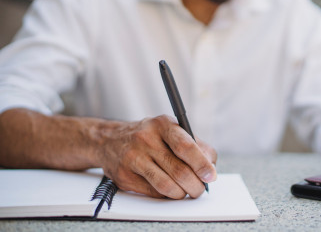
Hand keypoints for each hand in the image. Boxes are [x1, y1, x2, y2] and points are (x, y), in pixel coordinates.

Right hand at [97, 115, 216, 198]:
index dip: (201, 164)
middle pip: (179, 170)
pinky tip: (169, 190)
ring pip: (166, 185)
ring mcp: (133, 158)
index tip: (210, 176)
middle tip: (200, 189)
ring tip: (186, 192)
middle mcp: (146, 139)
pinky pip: (153, 192)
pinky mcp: (124, 176)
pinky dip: (166, 195)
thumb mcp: (171, 130)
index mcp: (163, 124)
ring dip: (182, 193)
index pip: (186, 146)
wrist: (110, 140)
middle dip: (195, 185)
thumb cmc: (149, 137)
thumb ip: (195, 145)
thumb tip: (211, 166)